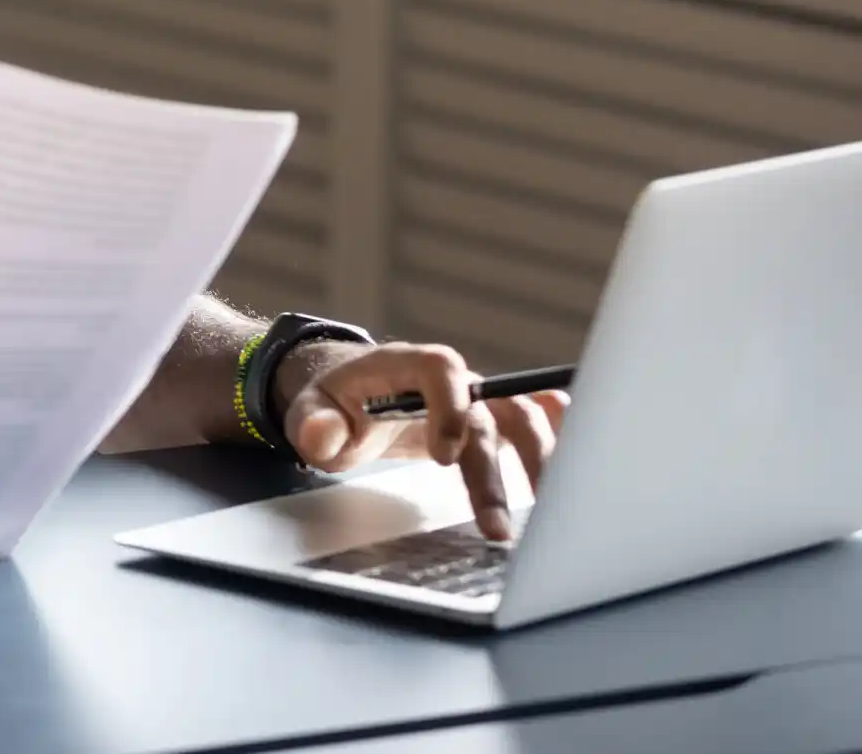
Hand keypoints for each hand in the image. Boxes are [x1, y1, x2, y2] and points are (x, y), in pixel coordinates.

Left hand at [275, 341, 569, 542]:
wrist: (346, 397)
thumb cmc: (332, 405)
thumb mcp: (310, 414)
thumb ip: (314, 426)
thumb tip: (322, 435)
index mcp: (402, 365)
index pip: (441, 368)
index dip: (451, 406)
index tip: (443, 457)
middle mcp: (450, 381)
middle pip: (489, 411)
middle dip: (498, 469)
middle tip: (496, 526)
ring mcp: (474, 400)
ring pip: (522, 420)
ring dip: (539, 465)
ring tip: (551, 516)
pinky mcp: (488, 422)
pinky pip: (533, 420)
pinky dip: (561, 433)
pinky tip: (581, 461)